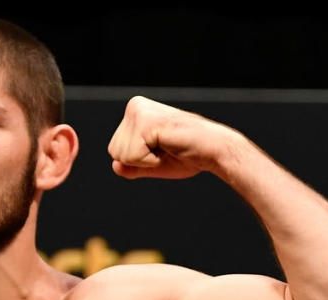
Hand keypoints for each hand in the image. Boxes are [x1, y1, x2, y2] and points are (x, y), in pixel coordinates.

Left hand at [107, 96, 239, 179]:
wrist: (213, 150)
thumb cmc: (187, 155)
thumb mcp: (151, 163)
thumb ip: (131, 165)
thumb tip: (114, 165)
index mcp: (135, 111)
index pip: (115, 150)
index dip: (138, 160)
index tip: (161, 149)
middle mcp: (135, 106)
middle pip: (114, 151)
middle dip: (140, 160)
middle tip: (166, 149)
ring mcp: (139, 112)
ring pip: (121, 155)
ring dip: (147, 160)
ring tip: (168, 146)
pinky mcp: (146, 122)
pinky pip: (133, 157)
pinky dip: (151, 161)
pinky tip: (168, 147)